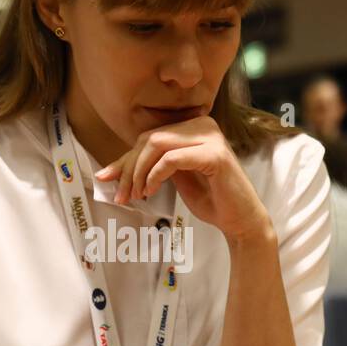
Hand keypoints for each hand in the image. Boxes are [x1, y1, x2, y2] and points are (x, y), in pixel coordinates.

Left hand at [95, 116, 272, 243]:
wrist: (240, 221)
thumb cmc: (211, 200)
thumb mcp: (173, 180)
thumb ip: (151, 167)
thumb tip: (113, 170)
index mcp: (193, 127)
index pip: (149, 137)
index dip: (125, 159)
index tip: (106, 178)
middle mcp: (202, 125)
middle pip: (149, 138)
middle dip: (129, 167)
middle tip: (122, 195)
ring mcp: (211, 137)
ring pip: (157, 144)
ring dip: (140, 172)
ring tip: (137, 195)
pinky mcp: (215, 154)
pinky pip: (172, 158)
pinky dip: (155, 175)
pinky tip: (151, 191)